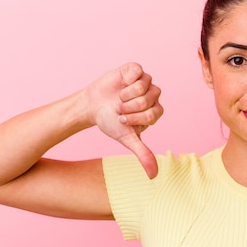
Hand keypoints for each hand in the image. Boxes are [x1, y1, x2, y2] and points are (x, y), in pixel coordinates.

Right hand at [87, 62, 162, 177]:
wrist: (92, 106)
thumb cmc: (111, 122)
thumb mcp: (127, 139)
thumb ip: (142, 154)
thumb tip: (153, 176)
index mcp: (155, 111)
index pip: (153, 114)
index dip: (135, 117)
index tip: (122, 120)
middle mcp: (153, 96)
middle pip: (148, 100)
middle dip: (129, 107)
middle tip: (119, 109)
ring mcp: (145, 82)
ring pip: (143, 86)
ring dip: (126, 94)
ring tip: (118, 98)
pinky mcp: (135, 70)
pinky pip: (138, 71)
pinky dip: (126, 80)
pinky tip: (120, 84)